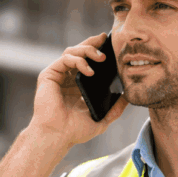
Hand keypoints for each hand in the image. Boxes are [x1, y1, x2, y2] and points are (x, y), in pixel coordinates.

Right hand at [30, 32, 128, 146]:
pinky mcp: (49, 75)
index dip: (97, 50)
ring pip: (71, 51)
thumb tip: (128, 97)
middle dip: (92, 43)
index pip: (87, 61)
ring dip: (87, 50)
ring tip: (101, 57)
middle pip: (78, 52)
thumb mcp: (102, 119)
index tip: (110, 44)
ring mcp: (57, 76)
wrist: (57, 136)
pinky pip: (65, 59)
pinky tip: (90, 70)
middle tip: (105, 40)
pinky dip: (78, 61)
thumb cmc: (75, 131)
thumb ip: (115, 109)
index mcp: (76, 86)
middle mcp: (66, 78)